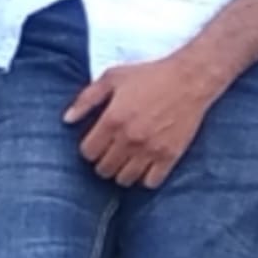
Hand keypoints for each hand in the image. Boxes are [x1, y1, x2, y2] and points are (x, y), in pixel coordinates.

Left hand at [64, 52, 215, 188]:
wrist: (190, 79)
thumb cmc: (150, 75)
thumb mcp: (113, 77)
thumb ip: (87, 98)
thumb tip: (67, 119)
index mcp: (112, 119)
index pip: (88, 152)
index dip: (89, 149)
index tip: (96, 143)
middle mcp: (129, 138)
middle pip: (103, 169)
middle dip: (103, 162)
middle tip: (111, 152)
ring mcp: (150, 149)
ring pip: (124, 179)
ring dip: (122, 172)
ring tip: (126, 160)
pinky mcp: (169, 156)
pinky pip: (150, 182)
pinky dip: (145, 178)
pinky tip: (145, 166)